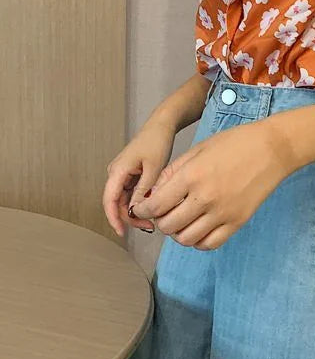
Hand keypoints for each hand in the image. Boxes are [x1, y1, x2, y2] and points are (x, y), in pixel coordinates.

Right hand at [103, 119, 176, 236]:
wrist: (161, 126)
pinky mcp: (130, 173)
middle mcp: (116, 173)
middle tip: (147, 227)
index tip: (122, 233)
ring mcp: (122, 173)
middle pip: (115, 202)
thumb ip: (143, 190)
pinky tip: (150, 209)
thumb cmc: (157, 142)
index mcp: (118, 170)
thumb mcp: (153, 168)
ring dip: (134, 211)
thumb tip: (135, 210)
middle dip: (129, 217)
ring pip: (123, 199)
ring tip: (151, 221)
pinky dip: (138, 202)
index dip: (113, 218)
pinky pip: (130, 192)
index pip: (109, 200)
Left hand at [129, 117, 295, 249]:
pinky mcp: (238, 221)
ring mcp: (223, 213)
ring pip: (186, 239)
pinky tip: (198, 228)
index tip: (144, 208)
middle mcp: (205, 198)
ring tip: (182, 221)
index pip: (155, 206)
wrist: (273, 149)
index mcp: (192, 176)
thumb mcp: (198, 149)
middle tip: (164, 213)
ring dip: (178, 233)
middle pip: (168, 226)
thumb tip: (153, 193)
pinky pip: (210, 243)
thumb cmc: (236, 144)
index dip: (143, 210)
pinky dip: (198, 241)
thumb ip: (173, 172)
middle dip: (160, 222)